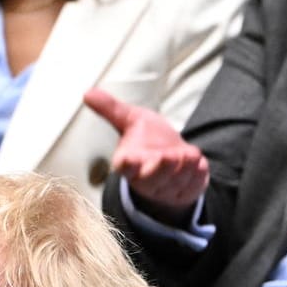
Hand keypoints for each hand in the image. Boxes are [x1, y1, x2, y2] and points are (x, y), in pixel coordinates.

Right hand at [83, 87, 208, 223]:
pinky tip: (199, 163)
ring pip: (172, 183)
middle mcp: (145, 179)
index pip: (124, 168)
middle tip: (167, 156)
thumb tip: (87, 93)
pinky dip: (196, 176)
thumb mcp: (131, 120)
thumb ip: (111, 109)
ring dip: (182, 170)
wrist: (173, 158)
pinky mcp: (184, 192)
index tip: (127, 160)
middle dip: (159, 170)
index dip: (126, 165)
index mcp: (129, 163)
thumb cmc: (148, 140)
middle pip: (150, 180)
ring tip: (189, 155)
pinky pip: (190, 187)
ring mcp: (165, 189)